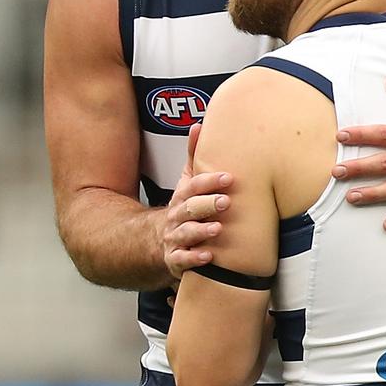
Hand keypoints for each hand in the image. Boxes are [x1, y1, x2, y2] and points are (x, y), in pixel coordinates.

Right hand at [163, 125, 233, 278]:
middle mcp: (177, 216)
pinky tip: (208, 257)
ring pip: (186, 233)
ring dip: (201, 231)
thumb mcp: (186, 182)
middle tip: (226, 202)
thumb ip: (194, 157)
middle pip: (190, 208)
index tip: (229, 178)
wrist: (157, 241)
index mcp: (182, 197)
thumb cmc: (182, 208)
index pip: (193, 186)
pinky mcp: (175, 259)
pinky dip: (194, 258)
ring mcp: (175, 237)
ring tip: (218, 229)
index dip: (209, 181)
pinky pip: (182, 260)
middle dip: (207, 204)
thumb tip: (199, 125)